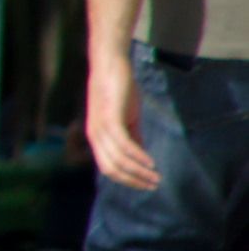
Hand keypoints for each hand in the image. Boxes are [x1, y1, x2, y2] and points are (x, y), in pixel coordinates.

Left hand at [91, 46, 162, 191]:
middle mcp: (95, 136)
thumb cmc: (118, 91)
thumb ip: (132, 137)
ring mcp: (100, 127)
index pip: (108, 168)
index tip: (145, 185)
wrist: (110, 66)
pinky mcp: (110, 117)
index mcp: (97, 138)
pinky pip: (123, 144)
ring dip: (139, 172)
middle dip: (133, 180)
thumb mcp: (126, 119)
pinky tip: (150, 162)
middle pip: (111, 169)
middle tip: (153, 185)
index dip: (127, 179)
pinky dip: (137, 156)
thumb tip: (140, 156)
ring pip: (118, 159)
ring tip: (155, 177)